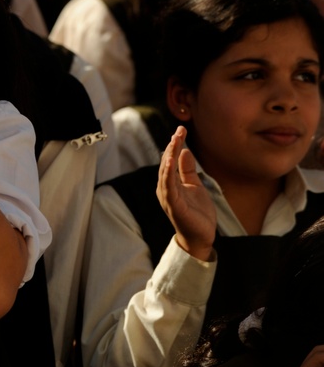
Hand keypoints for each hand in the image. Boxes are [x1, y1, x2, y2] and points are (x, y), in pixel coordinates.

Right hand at [156, 126, 215, 260]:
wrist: (201, 236)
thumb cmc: (197, 213)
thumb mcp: (195, 186)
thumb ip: (187, 170)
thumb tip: (185, 151)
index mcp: (170, 183)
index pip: (170, 160)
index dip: (175, 145)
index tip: (181, 130)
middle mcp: (165, 188)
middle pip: (166, 163)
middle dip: (172, 147)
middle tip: (179, 131)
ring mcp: (167, 197)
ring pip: (165, 173)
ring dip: (169, 156)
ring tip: (175, 142)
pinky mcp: (173, 205)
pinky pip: (168, 187)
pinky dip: (167, 174)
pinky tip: (170, 163)